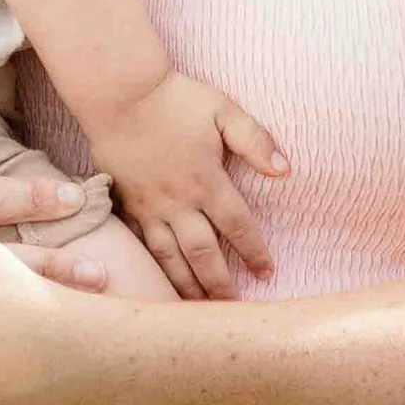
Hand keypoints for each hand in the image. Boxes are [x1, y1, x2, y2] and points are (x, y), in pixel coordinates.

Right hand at [81, 72, 286, 300]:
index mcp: (207, 180)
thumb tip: (285, 169)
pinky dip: (150, 268)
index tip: (267, 273)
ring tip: (197, 310)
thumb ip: (254, 139)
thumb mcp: (222, 109)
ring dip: (185, 286)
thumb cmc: (174, 99)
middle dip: (220, 284)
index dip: (255, 252)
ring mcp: (150, 206)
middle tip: (233, 308)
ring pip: (169, 258)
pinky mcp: (127, 204)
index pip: (238, 225)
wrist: (119, 94)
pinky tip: (155, 283)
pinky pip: (140, 245)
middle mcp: (179, 201)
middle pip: (203, 253)